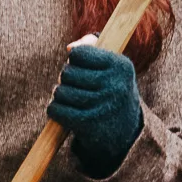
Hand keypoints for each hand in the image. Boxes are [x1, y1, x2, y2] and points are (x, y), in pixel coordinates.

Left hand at [48, 37, 142, 177]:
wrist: (127, 134)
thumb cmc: (113, 91)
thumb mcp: (111, 67)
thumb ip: (91, 47)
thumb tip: (70, 49)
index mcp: (122, 66)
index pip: (78, 54)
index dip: (75, 61)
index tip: (84, 69)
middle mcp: (115, 85)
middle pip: (67, 73)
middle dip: (67, 80)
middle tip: (77, 87)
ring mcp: (102, 106)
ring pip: (60, 92)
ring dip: (60, 96)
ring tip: (72, 100)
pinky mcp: (88, 125)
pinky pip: (56, 110)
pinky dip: (54, 110)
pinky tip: (62, 111)